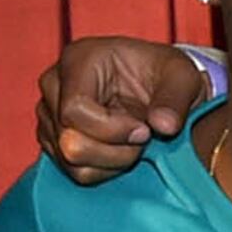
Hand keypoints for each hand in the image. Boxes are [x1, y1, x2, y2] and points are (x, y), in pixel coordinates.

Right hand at [36, 37, 214, 183]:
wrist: (155, 85)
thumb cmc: (164, 74)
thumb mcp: (182, 77)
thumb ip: (176, 99)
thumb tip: (164, 126)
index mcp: (78, 59)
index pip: (74, 110)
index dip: (112, 130)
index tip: (145, 130)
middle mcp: (53, 85)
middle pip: (69, 142)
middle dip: (114, 152)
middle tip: (143, 139)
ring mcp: (48, 113)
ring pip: (69, 161)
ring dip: (111, 163)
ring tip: (134, 144)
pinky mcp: (52, 138)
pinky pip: (71, 171)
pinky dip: (102, 170)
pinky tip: (121, 151)